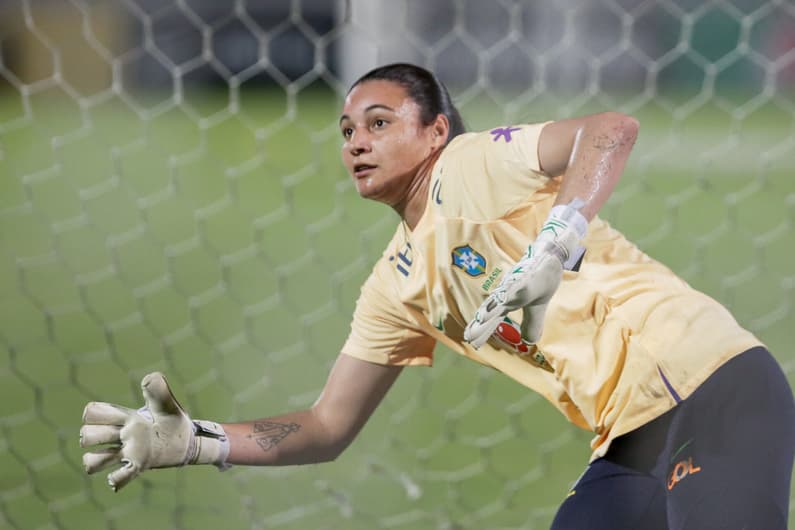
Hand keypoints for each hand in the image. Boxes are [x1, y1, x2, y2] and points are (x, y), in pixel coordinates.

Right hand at [80, 372, 229, 491]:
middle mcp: (121, 436)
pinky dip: (117, 478)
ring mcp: (127, 453)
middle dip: (94, 436)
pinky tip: (127, 470)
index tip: (118, 417)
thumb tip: (148, 377)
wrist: (189, 442)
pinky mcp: (138, 467)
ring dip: (96, 460)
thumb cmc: (174, 421)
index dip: (96, 415)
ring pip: (93, 460)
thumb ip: (159, 392)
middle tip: (118, 435)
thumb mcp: (167, 405)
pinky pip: (118, 478)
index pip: (93, 414)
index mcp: (125, 418)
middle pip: (87, 436)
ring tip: (117, 455)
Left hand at [464, 202, 586, 348]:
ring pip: (502, 298)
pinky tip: (507, 298)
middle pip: (492, 311)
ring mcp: (517, 284)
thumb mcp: (537, 308)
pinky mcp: (528, 277)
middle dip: (481, 325)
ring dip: (492, 308)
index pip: (493, 319)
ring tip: (481, 318)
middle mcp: (508, 293)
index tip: (472, 343)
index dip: (483, 331)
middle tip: (468, 337)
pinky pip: (520, 285)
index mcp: (509, 301)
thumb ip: (531, 324)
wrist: (550, 257)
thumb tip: (528, 342)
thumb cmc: (540, 280)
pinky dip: (514, 291)